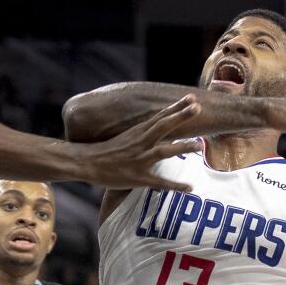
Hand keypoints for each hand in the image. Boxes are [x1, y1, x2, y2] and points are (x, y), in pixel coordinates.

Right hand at [74, 95, 201, 190]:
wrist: (86, 162)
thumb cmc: (104, 150)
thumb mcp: (124, 136)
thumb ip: (140, 133)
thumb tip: (154, 129)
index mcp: (137, 131)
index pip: (160, 116)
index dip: (177, 107)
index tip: (192, 97)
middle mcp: (140, 142)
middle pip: (163, 126)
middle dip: (181, 116)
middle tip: (198, 107)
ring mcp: (140, 160)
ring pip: (164, 151)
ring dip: (182, 147)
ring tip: (199, 145)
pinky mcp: (138, 177)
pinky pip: (160, 182)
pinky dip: (176, 185)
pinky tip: (190, 187)